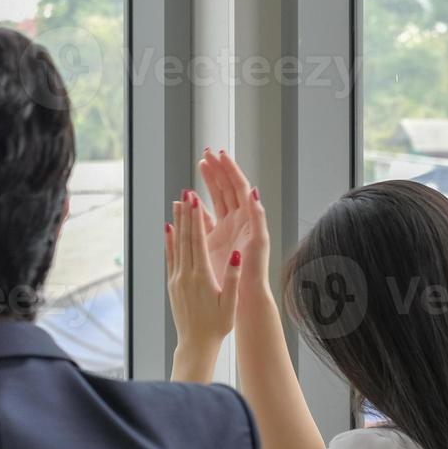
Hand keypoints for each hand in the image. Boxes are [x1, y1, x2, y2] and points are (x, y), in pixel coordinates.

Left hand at [167, 191, 242, 381]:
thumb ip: (233, 279)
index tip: (195, 201)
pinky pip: (170, 257)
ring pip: (176, 245)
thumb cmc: (218, 325)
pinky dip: (169, 241)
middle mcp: (186, 275)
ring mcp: (177, 278)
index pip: (198, 242)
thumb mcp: (230, 304)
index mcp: (202, 277)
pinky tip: (168, 229)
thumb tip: (238, 255)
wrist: (195, 342)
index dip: (196, 220)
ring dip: (177, 223)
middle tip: (186, 193)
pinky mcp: (172, 283)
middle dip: (186, 214)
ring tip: (177, 204)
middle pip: (185, 238)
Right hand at [198, 149, 270, 308]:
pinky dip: (197, 206)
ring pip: (216, 198)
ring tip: (201, 165)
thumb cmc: (254, 270)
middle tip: (207, 154)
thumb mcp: (259, 242)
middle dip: (218, 170)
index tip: (219, 155)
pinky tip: (188, 197)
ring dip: (209, 181)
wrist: (244, 294)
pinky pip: (205, 217)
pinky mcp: (214, 240)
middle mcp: (238, 220)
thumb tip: (253, 191)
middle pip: (227, 188)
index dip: (229, 170)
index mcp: (248, 218)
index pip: (238, 187)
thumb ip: (257, 216)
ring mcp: (225, 229)